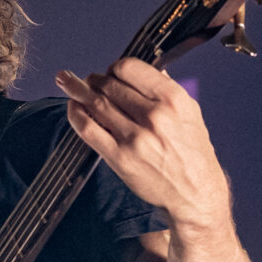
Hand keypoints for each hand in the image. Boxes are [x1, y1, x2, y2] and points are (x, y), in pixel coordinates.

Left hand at [55, 58, 230, 230]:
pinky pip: (89, 130)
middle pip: (109, 84)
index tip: (111, 72)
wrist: (195, 193)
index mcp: (173, 99)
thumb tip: (149, 69)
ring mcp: (135, 137)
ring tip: (67, 82)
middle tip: (87, 80)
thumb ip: (167, 91)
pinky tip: (72, 107)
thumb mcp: (190, 114)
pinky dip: (76, 115)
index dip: (114, 67)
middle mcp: (154, 116)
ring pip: (96, 103)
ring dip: (77, 91)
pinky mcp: (120, 158)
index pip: (130, 68)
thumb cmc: (193, 153)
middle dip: (94, 79)